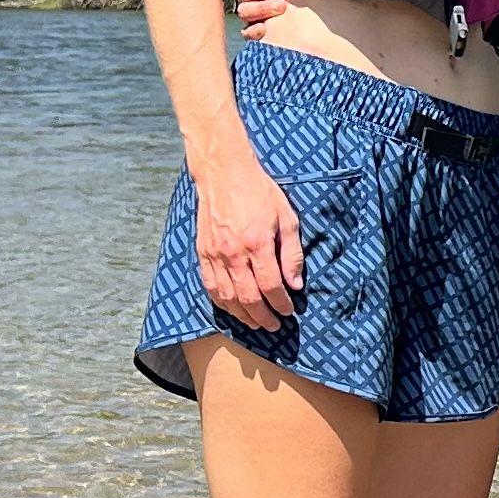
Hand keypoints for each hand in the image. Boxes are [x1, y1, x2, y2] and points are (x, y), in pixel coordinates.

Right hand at [196, 146, 305, 331]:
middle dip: (263, 316)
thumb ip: (292, 253)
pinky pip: (210, 285)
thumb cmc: (259, 192)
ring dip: (242, 315)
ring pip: (227, 297)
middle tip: (274, 325)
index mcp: (257, 243)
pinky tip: (232, 309)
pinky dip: (221, 302)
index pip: (271, 286)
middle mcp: (234, 252)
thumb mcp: (287, 216)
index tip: (289, 311)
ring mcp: (215, 254)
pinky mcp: (202, 251)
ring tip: (255, 323)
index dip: (281, 303)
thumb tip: (296, 284)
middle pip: (248, 298)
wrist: (224, 172)